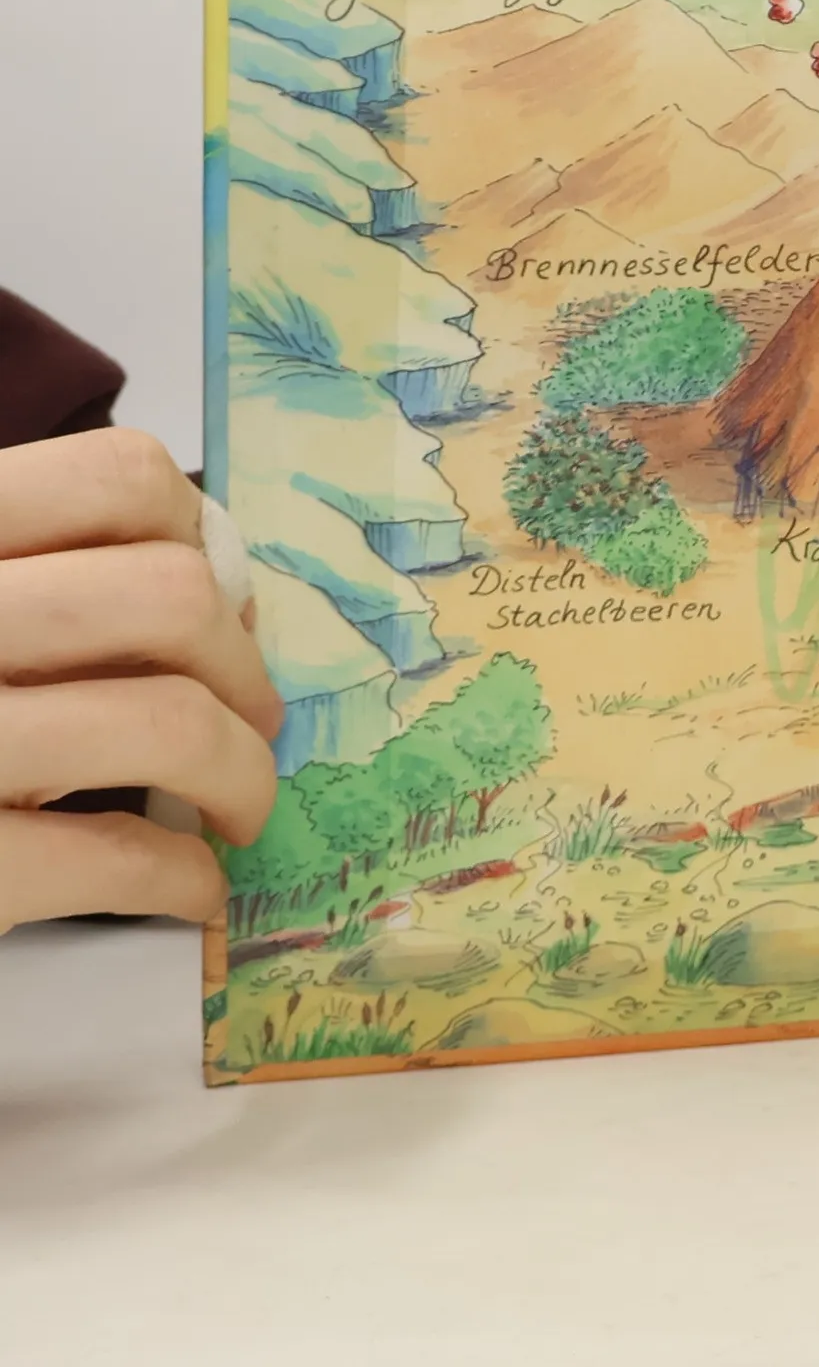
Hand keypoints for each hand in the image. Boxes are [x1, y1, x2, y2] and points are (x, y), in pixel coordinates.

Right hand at [0, 429, 280, 931]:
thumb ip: (23, 576)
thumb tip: (211, 593)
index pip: (117, 477)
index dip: (197, 541)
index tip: (212, 606)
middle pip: (171, 598)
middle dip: (241, 671)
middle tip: (249, 722)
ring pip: (168, 722)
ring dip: (241, 775)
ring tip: (238, 809)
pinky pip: (115, 858)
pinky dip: (183, 877)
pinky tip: (189, 889)